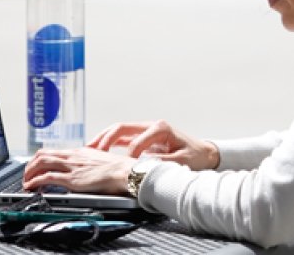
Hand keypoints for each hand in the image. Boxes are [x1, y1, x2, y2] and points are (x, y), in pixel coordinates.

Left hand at [22, 147, 135, 194]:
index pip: (54, 151)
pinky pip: (47, 178)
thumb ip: (90, 164)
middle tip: (27, 173)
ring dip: (29, 172)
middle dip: (31, 164)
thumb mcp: (101, 161)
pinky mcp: (72, 179)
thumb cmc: (119, 168)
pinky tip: (31, 187)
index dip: (41, 158)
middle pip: (43, 154)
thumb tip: (87, 170)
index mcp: (80, 151)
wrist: (125, 172)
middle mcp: (73, 156)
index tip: (36, 165)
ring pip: (42, 163)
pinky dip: (35, 181)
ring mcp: (71, 166)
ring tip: (26, 181)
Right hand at [87, 120, 219, 170]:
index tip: (124, 168)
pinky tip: (99, 150)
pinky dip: (110, 142)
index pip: (137, 141)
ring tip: (89, 148)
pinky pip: (123, 137)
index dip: (128, 156)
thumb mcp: (180, 161)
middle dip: (106, 138)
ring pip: (119, 130)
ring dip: (104, 138)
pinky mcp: (144, 136)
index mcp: (161, 129)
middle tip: (92, 150)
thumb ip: (160, 163)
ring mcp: (147, 129)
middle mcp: (152, 125)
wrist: (204, 153)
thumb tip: (143, 167)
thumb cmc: (194, 156)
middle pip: (122, 128)